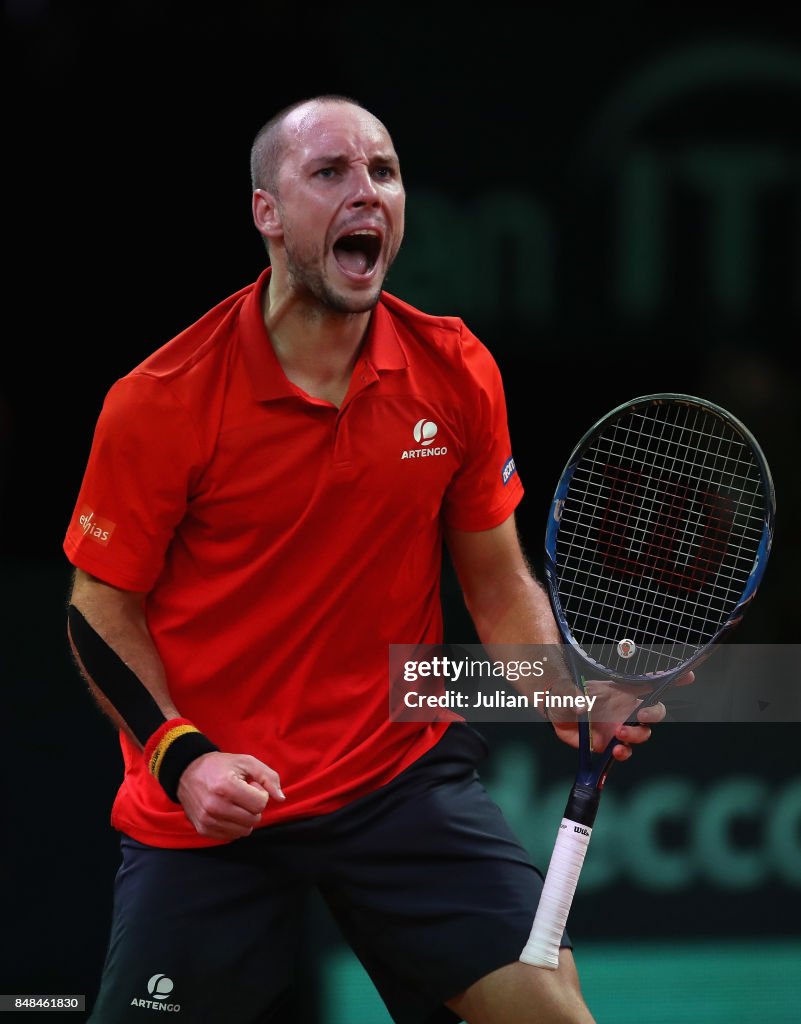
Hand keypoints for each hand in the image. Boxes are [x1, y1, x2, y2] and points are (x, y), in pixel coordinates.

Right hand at [176, 751, 284, 839]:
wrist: (187, 772)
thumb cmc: (220, 766)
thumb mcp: (246, 762)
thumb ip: (268, 778)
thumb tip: (281, 798)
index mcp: (226, 787)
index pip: (260, 804)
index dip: (260, 794)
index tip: (251, 786)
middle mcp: (215, 806)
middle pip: (253, 819)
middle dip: (254, 807)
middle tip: (243, 794)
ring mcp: (207, 820)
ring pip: (244, 831)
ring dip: (245, 818)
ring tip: (235, 803)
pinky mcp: (203, 829)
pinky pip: (231, 836)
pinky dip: (234, 825)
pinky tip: (227, 811)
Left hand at [550, 672, 694, 760]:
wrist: (556, 716)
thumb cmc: (566, 696)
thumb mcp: (565, 689)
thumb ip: (571, 694)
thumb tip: (580, 706)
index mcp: (619, 690)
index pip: (649, 683)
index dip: (670, 680)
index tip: (688, 675)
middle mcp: (624, 708)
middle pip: (654, 711)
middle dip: (654, 714)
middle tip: (640, 716)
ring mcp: (619, 727)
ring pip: (642, 733)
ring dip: (636, 735)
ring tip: (620, 734)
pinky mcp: (610, 744)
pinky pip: (626, 751)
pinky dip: (624, 752)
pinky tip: (616, 751)